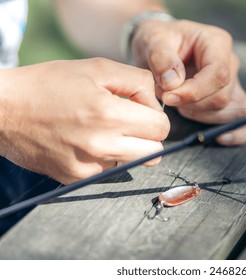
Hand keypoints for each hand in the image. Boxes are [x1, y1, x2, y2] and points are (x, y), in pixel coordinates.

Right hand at [0, 58, 168, 183]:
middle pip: (154, 152)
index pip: (162, 128)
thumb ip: (138, 81)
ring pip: (133, 163)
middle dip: (148, 135)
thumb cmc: (48, 84)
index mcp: (109, 115)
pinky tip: (86, 140)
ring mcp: (88, 166)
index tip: (141, 110)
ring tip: (104, 129)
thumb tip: (157, 102)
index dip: (155, 116)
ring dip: (128, 147)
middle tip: (130, 122)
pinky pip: (108, 170)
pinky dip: (105, 156)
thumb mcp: (97, 68)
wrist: (3, 110)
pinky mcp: (75, 178)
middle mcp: (101, 146)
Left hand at [131, 19, 245, 145]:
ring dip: (202, 117)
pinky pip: (245, 120)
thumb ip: (162, 59)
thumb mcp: (153, 41)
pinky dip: (237, 133)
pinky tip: (221, 138)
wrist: (160, 47)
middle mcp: (230, 63)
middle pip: (222, 97)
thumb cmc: (158, 41)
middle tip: (168, 98)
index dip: (195, 92)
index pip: (218, 74)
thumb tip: (173, 84)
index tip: (169, 97)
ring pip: (231, 112)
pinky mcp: (230, 99)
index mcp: (216, 43)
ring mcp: (233, 83)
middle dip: (193, 106)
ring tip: (180, 105)